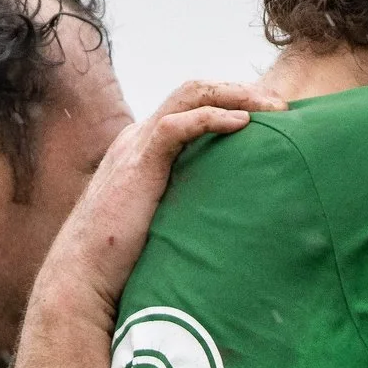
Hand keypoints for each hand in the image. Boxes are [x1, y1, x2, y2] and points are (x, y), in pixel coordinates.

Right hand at [32, 79, 285, 322]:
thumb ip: (185, 209)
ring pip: (189, 95)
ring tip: (275, 107)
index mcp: (143, 148)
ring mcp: (135, 146)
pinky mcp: (137, 163)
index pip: (189, 105)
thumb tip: (225, 221)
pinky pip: (177, 125)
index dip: (230, 102)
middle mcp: (138, 138)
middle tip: (283, 106)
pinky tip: (244, 124)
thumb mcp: (161, 224)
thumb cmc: (122, 262)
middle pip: (194, 89)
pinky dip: (212, 118)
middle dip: (241, 90)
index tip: (269, 117)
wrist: (83, 277)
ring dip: (236, 94)